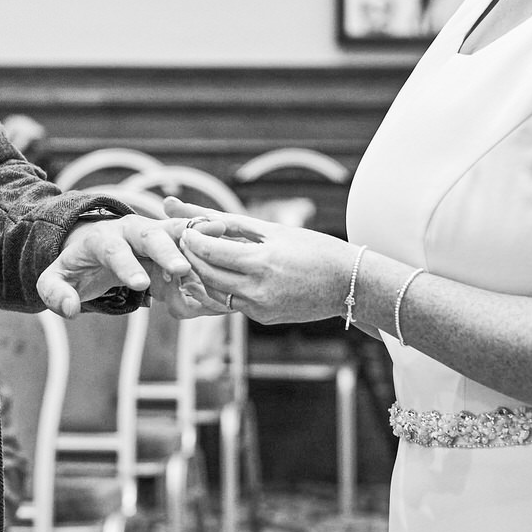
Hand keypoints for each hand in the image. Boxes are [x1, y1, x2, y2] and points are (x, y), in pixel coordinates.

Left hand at [38, 214, 225, 318]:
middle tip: (183, 267)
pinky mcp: (170, 238)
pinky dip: (207, 239)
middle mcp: (130, 230)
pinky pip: (191, 237)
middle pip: (150, 233)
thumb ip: (56, 293)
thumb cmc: (75, 267)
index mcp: (101, 238)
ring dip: (195, 236)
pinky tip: (229, 243)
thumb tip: (69, 310)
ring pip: (176, 230)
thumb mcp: (55, 280)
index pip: (113, 249)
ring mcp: (153, 231)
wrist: (91, 246)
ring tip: (220, 239)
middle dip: (166, 250)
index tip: (139, 285)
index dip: (127, 265)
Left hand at [167, 197, 352, 325]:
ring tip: (193, 258)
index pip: (209, 252)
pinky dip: (220, 288)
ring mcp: (259, 308)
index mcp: (261, 262)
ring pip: (214, 292)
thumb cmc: (315, 249)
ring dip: (199, 275)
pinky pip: (231, 303)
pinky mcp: (263, 318)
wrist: (349, 284)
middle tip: (181, 242)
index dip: (191, 239)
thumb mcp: (274, 231)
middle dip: (189, 257)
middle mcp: (257, 289)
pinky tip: (217, 274)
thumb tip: (199, 213)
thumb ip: (233, 223)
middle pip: (206, 274)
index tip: (184, 228)